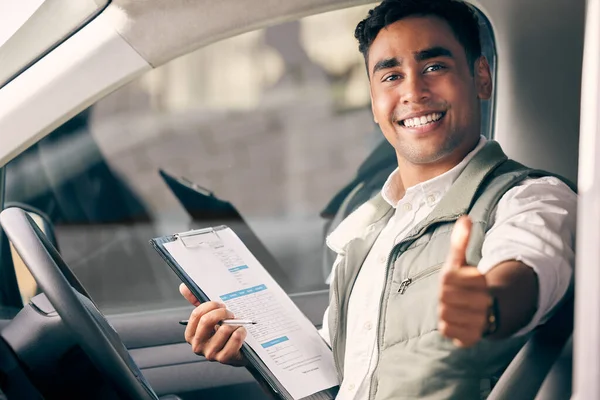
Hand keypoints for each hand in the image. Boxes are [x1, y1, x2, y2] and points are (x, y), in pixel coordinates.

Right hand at [179, 284, 247, 365]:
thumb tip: (184, 287)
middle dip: (222, 312)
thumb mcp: (209, 317)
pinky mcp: (224, 358)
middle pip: (207, 320)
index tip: (220, 305)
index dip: (211, 306)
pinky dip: (241, 331)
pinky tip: (241, 332)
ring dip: (235, 323)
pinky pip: (235, 338)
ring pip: (224, 329)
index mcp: (191, 335)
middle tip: (230, 313)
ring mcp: (210, 354)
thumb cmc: (222, 331)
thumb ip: (196, 302)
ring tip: (237, 324)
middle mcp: (197, 346)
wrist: (238, 351)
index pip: (196, 314)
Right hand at [438, 216, 492, 346]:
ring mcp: (445, 317)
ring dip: (483, 315)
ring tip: (479, 310)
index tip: (480, 279)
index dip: (482, 280)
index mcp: (446, 278)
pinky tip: (475, 322)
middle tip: (481, 296)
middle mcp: (442, 299)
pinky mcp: (450, 333)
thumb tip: (465, 218)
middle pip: (479, 301)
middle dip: (485, 299)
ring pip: (477, 319)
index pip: (475, 278)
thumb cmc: (464, 281)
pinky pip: (471, 334)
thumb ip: (462, 241)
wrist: (462, 305)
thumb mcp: (463, 260)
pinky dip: (478, 330)